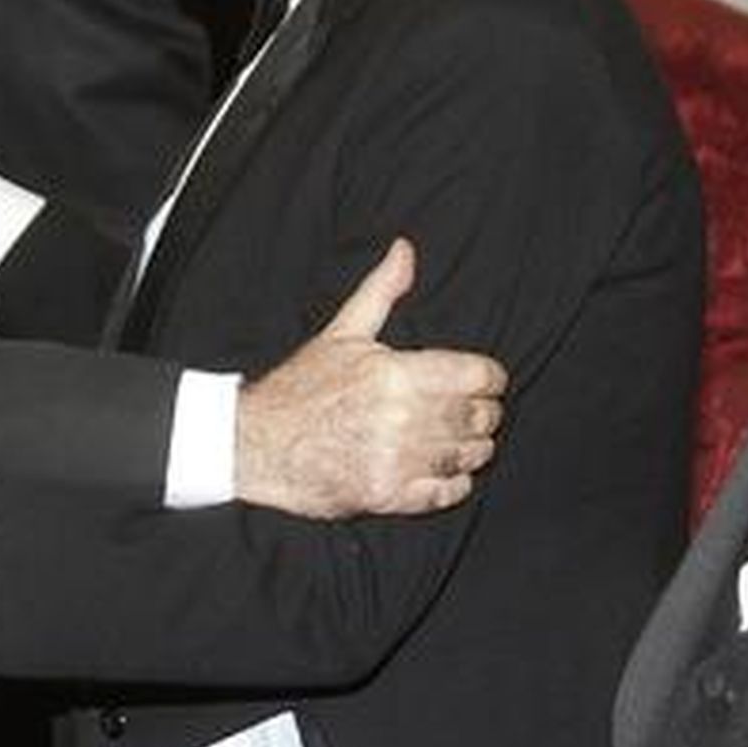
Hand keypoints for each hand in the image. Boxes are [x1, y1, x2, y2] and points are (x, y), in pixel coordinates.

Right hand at [235, 238, 506, 517]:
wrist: (256, 442)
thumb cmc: (300, 386)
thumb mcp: (341, 332)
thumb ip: (381, 291)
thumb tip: (405, 250)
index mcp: (396, 373)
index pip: (478, 377)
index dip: (491, 377)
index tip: (484, 381)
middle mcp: (402, 419)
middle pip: (479, 417)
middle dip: (484, 412)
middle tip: (472, 409)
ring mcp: (396, 461)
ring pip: (468, 456)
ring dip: (474, 447)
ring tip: (460, 439)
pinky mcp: (389, 496)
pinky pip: (447, 492)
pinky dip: (455, 482)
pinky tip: (443, 469)